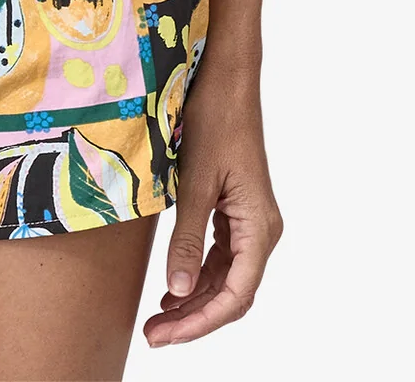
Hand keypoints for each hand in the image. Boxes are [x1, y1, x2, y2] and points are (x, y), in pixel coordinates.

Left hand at [144, 63, 281, 345]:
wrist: (226, 78)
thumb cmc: (213, 120)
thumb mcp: (194, 182)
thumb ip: (186, 239)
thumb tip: (176, 291)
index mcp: (259, 227)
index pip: (235, 295)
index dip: (199, 321)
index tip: (165, 336)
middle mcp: (261, 230)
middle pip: (232, 293)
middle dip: (193, 318)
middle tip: (152, 336)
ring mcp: (250, 221)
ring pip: (226, 279)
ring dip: (194, 300)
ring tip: (156, 319)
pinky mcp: (236, 210)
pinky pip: (221, 257)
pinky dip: (197, 275)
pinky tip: (172, 287)